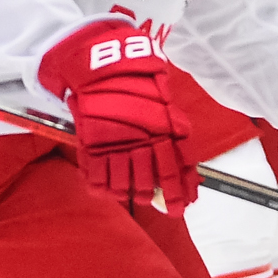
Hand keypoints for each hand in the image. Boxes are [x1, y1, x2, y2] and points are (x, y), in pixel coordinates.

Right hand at [37, 17, 198, 213]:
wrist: (103, 68)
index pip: (173, 171)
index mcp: (162, 134)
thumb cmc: (139, 84)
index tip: (181, 208)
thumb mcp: (166, 106)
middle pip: (147, 182)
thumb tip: (186, 160)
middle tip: (151, 198)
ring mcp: (113, 146)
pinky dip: (101, 187)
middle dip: (150, 194)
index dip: (178, 192)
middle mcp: (138, 144)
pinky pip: (96, 176)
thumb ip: (176, 132)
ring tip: (131, 193)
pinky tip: (106, 190)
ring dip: (129, 192)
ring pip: (123, 184)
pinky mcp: (91, 145)